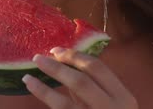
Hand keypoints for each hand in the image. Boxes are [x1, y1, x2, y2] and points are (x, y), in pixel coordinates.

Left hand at [22, 48, 137, 108]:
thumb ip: (94, 88)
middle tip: (38, 58)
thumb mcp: (110, 104)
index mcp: (124, 98)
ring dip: (44, 87)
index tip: (56, 50)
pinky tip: (32, 87)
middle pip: (82, 81)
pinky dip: (44, 96)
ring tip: (28, 75)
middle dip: (58, 67)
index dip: (75, 56)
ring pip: (65, 102)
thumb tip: (65, 62)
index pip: (98, 69)